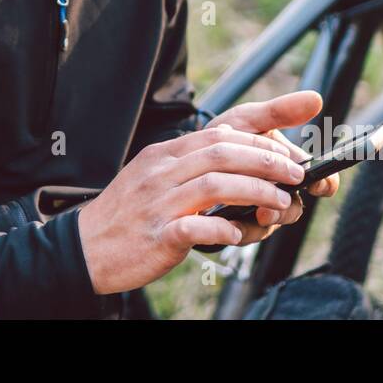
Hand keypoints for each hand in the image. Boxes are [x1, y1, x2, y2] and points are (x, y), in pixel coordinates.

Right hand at [75, 124, 307, 295]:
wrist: (86, 247)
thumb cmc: (128, 213)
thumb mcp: (154, 175)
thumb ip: (190, 161)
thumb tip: (233, 146)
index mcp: (164, 154)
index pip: (218, 135)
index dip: (258, 142)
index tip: (287, 153)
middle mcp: (161, 172)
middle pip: (222, 153)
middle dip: (267, 161)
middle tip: (296, 174)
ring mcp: (158, 203)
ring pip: (215, 185)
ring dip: (256, 192)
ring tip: (282, 203)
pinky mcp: (157, 235)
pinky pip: (195, 227)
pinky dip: (222, 228)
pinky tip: (238, 234)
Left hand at [204, 90, 339, 241]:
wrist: (184, 157)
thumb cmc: (221, 138)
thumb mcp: (247, 120)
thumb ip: (278, 112)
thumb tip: (316, 98)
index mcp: (284, 167)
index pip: (320, 181)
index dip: (325, 183)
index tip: (321, 183)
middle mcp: (276, 192)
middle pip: (296, 207)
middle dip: (290, 205)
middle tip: (281, 197)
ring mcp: (256, 211)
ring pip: (273, 223)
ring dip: (269, 217)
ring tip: (259, 211)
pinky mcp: (234, 227)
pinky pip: (244, 234)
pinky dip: (240, 227)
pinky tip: (229, 219)